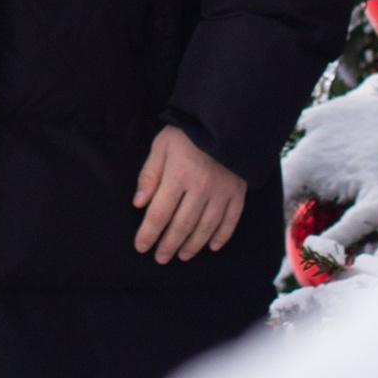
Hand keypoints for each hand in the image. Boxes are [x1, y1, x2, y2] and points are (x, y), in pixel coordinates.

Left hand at [133, 123, 246, 261]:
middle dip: (168, 245)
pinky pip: (231, 220)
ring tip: (182, 255)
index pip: (159, 213)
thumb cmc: (187, 132)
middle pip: (182, 225)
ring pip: (206, 227)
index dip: (148, 233)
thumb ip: (150, 175)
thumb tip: (139, 204)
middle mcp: (201, 187)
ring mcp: (222, 191)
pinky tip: (213, 246)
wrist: (225, 119)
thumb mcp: (161, 146)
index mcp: (178, 175)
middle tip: (160, 258)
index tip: (141, 246)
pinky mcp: (238, 192)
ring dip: (193, 245)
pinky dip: (222, 236)